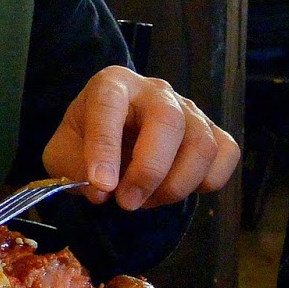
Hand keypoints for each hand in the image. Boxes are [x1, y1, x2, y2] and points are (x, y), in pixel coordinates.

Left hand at [44, 66, 238, 209]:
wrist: (112, 138)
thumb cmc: (85, 143)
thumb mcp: (62, 153)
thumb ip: (72, 170)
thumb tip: (102, 191)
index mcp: (111, 85)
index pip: (110, 106)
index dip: (105, 147)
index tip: (101, 185)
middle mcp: (154, 90)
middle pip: (168, 121)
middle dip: (149, 171)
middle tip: (127, 203)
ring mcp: (188, 108)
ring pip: (202, 143)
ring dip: (175, 184)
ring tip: (146, 201)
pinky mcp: (211, 130)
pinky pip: (226, 153)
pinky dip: (207, 181)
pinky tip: (176, 191)